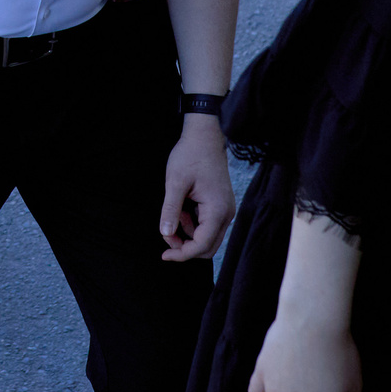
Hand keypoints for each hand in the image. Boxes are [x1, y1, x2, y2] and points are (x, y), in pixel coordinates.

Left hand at [160, 114, 235, 260]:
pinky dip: (193, 225)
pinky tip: (182, 209)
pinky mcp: (221, 206)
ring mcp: (226, 210)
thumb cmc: (190, 155)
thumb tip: (165, 234)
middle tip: (166, 234)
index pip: (201, 246)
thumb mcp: (175, 182)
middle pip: (207, 247)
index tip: (164, 255)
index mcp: (217, 210)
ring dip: (188, 235)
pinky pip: (208, 225)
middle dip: (185, 247)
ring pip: (208, 238)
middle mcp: (226, 214)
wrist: (205, 136)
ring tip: (174, 213)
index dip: (182, 254)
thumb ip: (170, 210)